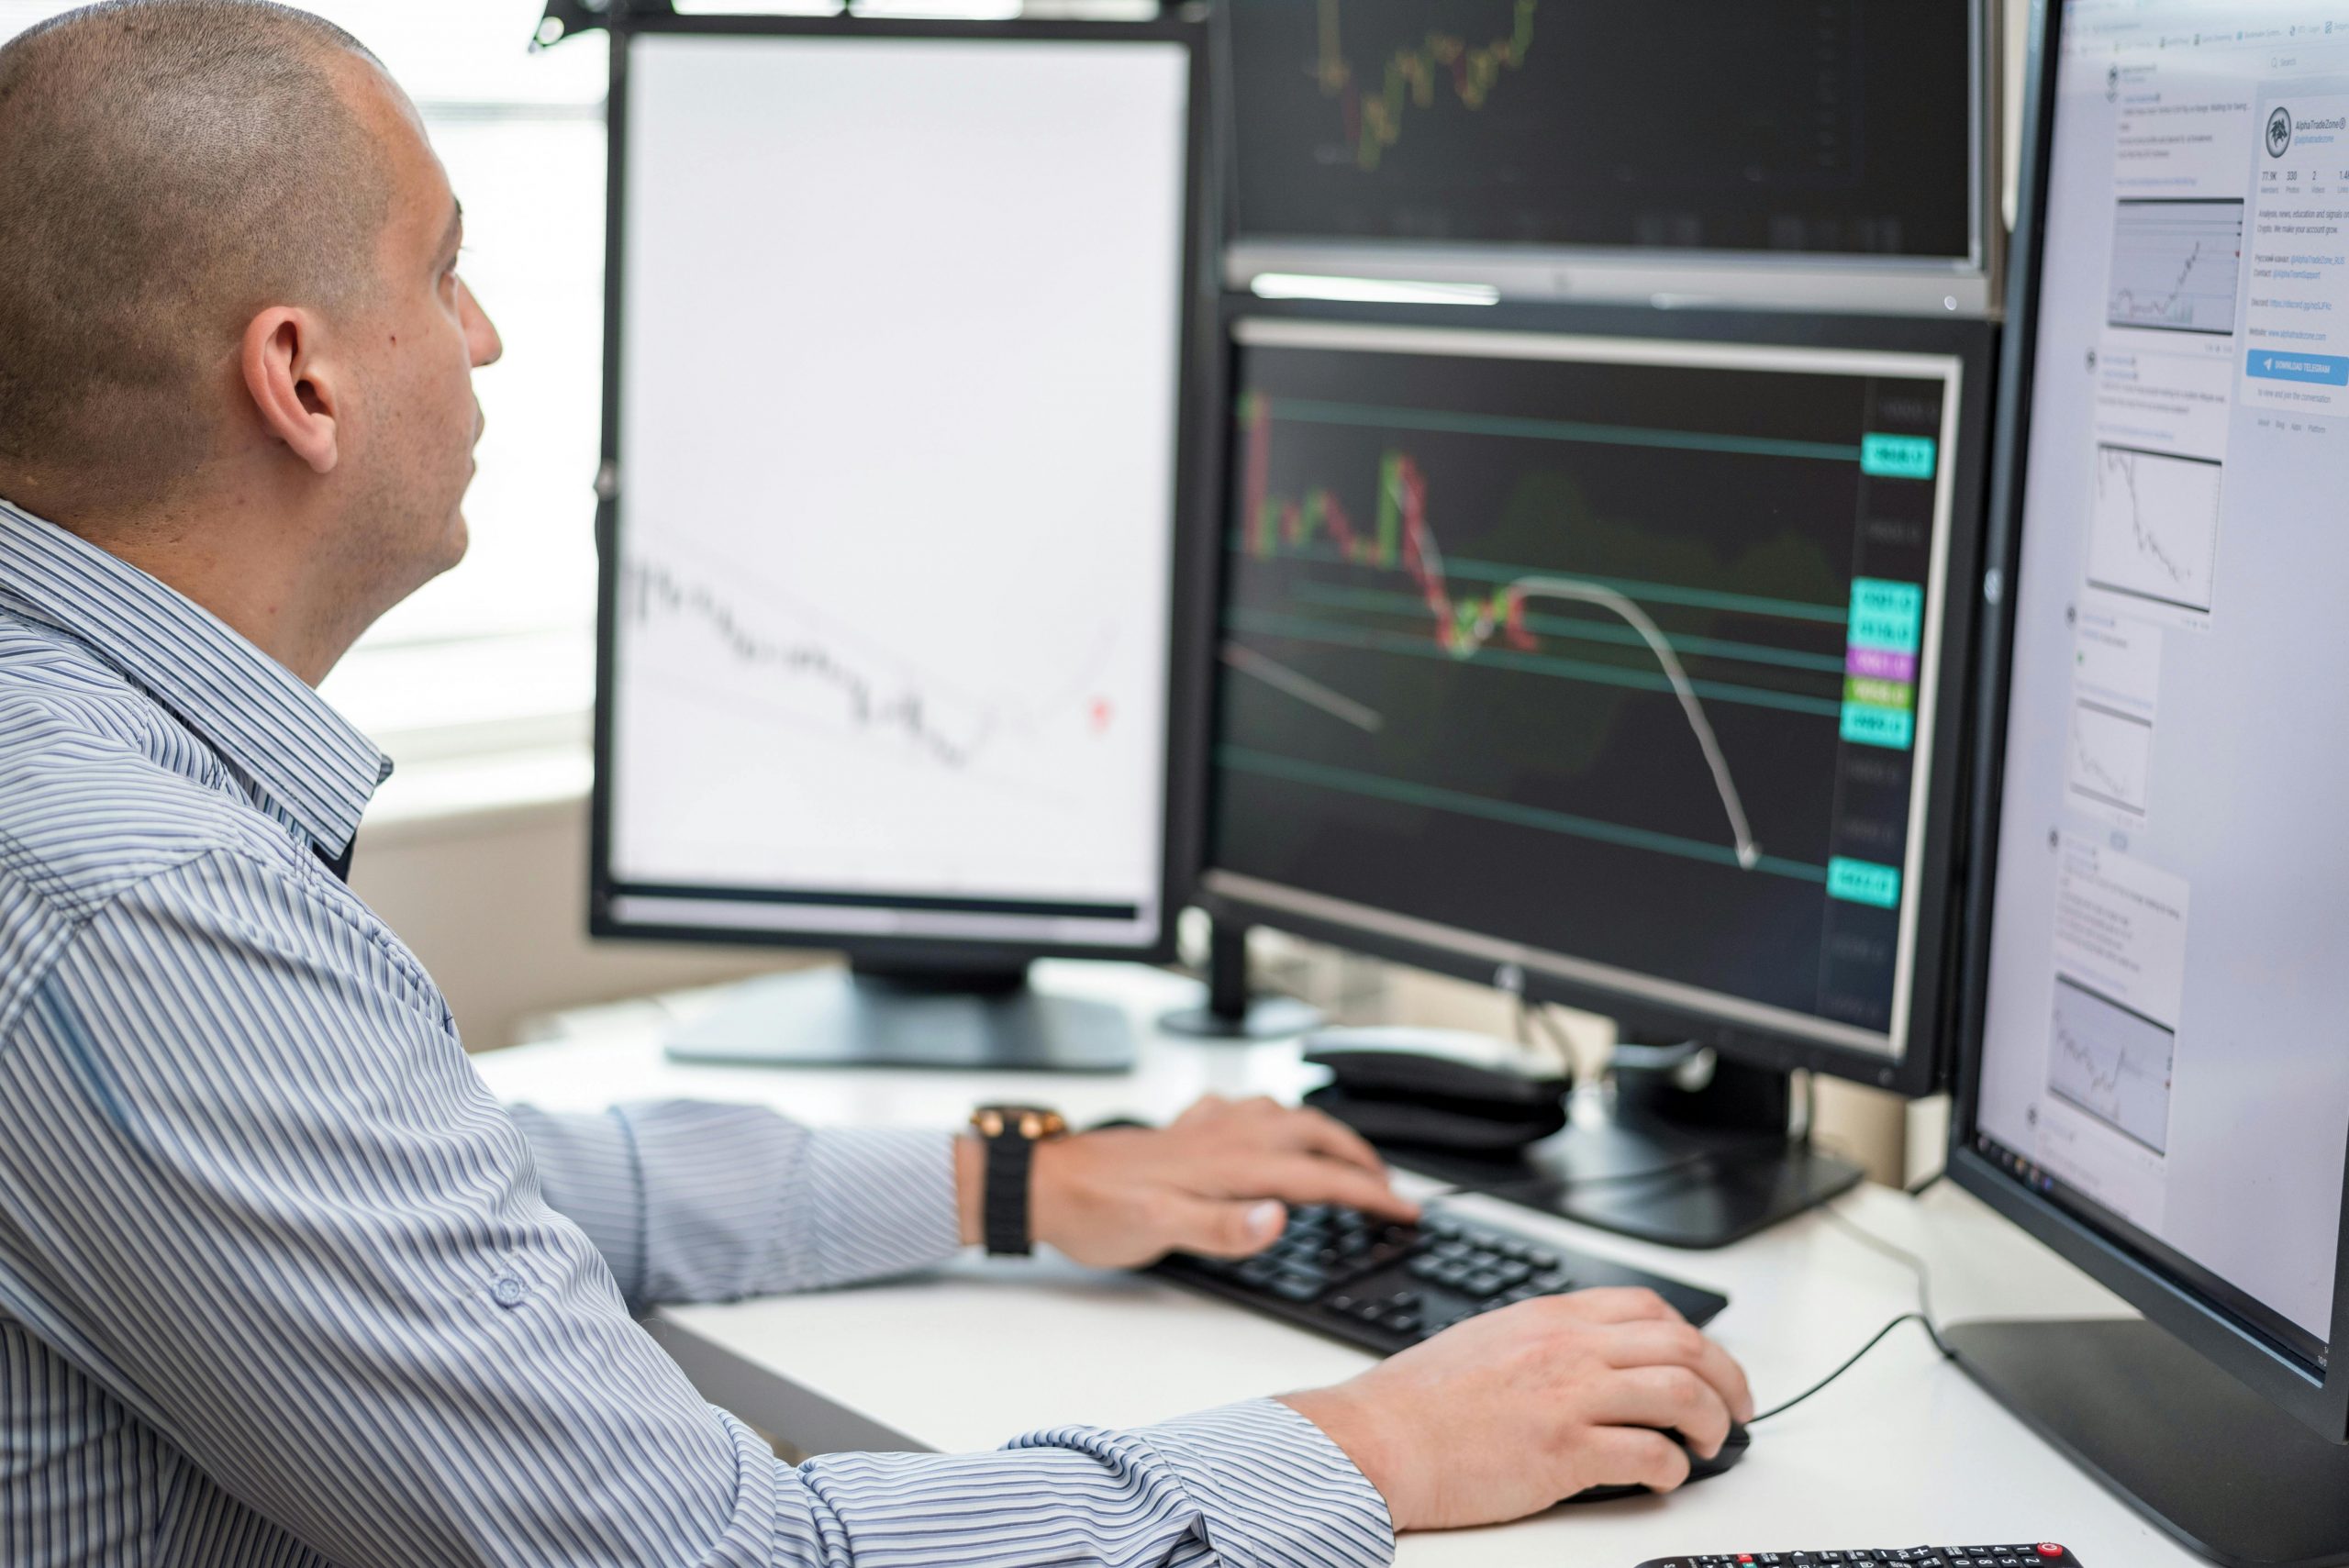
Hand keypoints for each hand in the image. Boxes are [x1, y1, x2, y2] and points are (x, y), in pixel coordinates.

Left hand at [961, 1094, 1418, 1267]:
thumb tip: (1278, 1218)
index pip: (1318, 1179)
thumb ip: (1223, 1227)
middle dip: (1360, 1159)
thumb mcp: (1159, 1230)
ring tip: (1346, 1156)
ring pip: (1285, 1116)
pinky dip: (1276, 1118)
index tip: (1404, 1211)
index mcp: (1230, 1164)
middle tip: (1390, 1189)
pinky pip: (1247, 1112)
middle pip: (1314, 1136)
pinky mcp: (1186, 1130)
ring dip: (1325, 1133)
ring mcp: (1207, 1129)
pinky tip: (1267, 1127)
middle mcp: (1225, 1137)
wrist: (1045, 1183)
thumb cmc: (1096, 1210)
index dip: (1368, 1195)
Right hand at [1278, 1287, 1754, 1530]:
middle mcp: (1568, 1347)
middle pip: (1681, 1344)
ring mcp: (1569, 1396)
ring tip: (1710, 1445)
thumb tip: (1590, 1361)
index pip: (1648, 1307)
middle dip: (1727, 1378)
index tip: (1706, 1364)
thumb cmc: (1418, 1401)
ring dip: (1712, 1423)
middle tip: (1738, 1409)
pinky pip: (1649, 1453)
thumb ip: (1543, 1341)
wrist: (1377, 1437)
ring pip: (1679, 1391)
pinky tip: (1665, 1477)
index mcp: (1549, 1316)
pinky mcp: (1565, 1452)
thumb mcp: (1487, 1339)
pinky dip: (1673, 1468)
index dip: (1693, 1337)